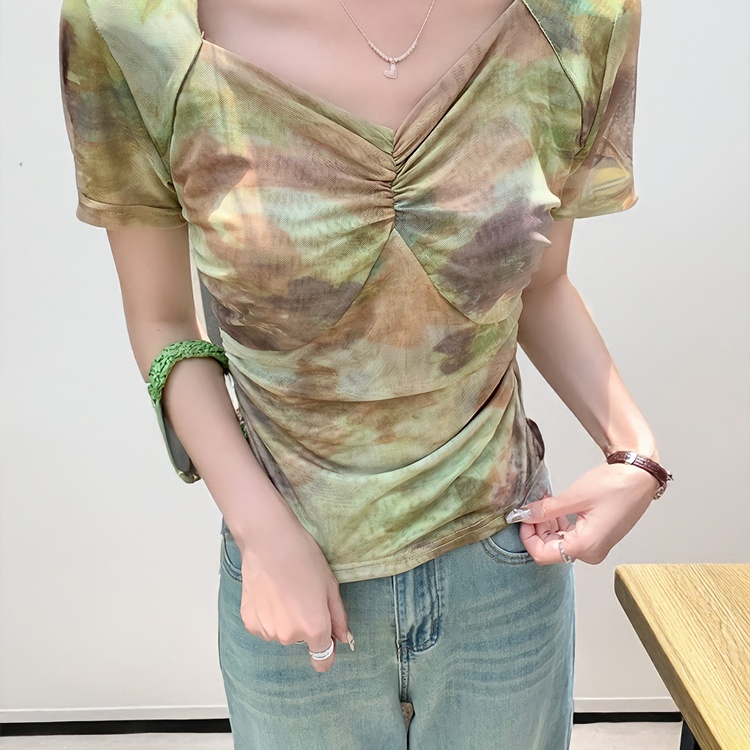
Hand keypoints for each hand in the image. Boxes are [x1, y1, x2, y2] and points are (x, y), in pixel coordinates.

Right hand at [233, 514, 353, 672]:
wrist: (269, 541)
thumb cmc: (303, 558)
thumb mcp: (330, 585)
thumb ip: (338, 617)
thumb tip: (342, 638)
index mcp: (314, 628)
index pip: (322, 660)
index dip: (326, 651)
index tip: (325, 640)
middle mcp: (289, 636)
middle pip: (302, 640)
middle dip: (305, 623)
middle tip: (302, 594)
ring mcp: (267, 630)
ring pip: (282, 632)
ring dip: (285, 619)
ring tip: (284, 590)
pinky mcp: (250, 622)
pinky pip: (264, 626)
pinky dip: (268, 614)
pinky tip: (269, 592)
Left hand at [506, 461, 660, 564]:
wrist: (639, 477)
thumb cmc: (614, 486)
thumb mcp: (573, 497)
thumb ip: (545, 510)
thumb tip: (522, 516)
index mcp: (585, 547)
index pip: (542, 554)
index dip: (527, 536)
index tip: (522, 517)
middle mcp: (590, 553)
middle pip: (549, 549)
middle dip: (537, 528)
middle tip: (534, 506)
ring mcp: (594, 547)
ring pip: (558, 543)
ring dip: (547, 524)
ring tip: (547, 502)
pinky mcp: (596, 538)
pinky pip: (569, 537)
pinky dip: (559, 524)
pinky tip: (557, 507)